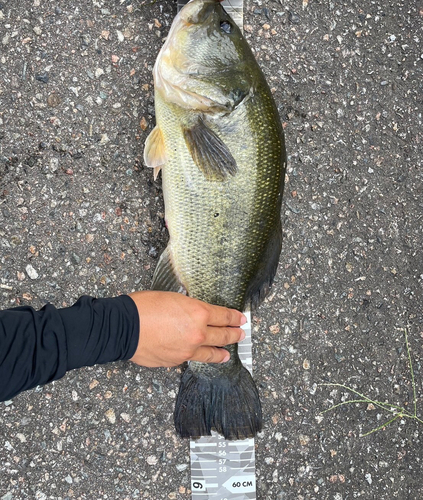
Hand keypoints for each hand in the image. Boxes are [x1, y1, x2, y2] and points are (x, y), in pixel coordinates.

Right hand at [128, 291, 246, 366]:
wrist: (124, 327)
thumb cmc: (144, 307)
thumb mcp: (173, 298)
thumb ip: (189, 308)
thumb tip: (194, 315)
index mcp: (199, 313)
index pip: (224, 315)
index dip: (234, 317)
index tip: (241, 318)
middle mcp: (198, 333)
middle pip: (222, 335)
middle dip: (233, 334)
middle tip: (240, 333)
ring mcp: (188, 350)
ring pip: (211, 353)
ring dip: (222, 352)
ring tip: (228, 353)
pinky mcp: (176, 361)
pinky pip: (192, 358)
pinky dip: (199, 357)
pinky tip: (202, 357)